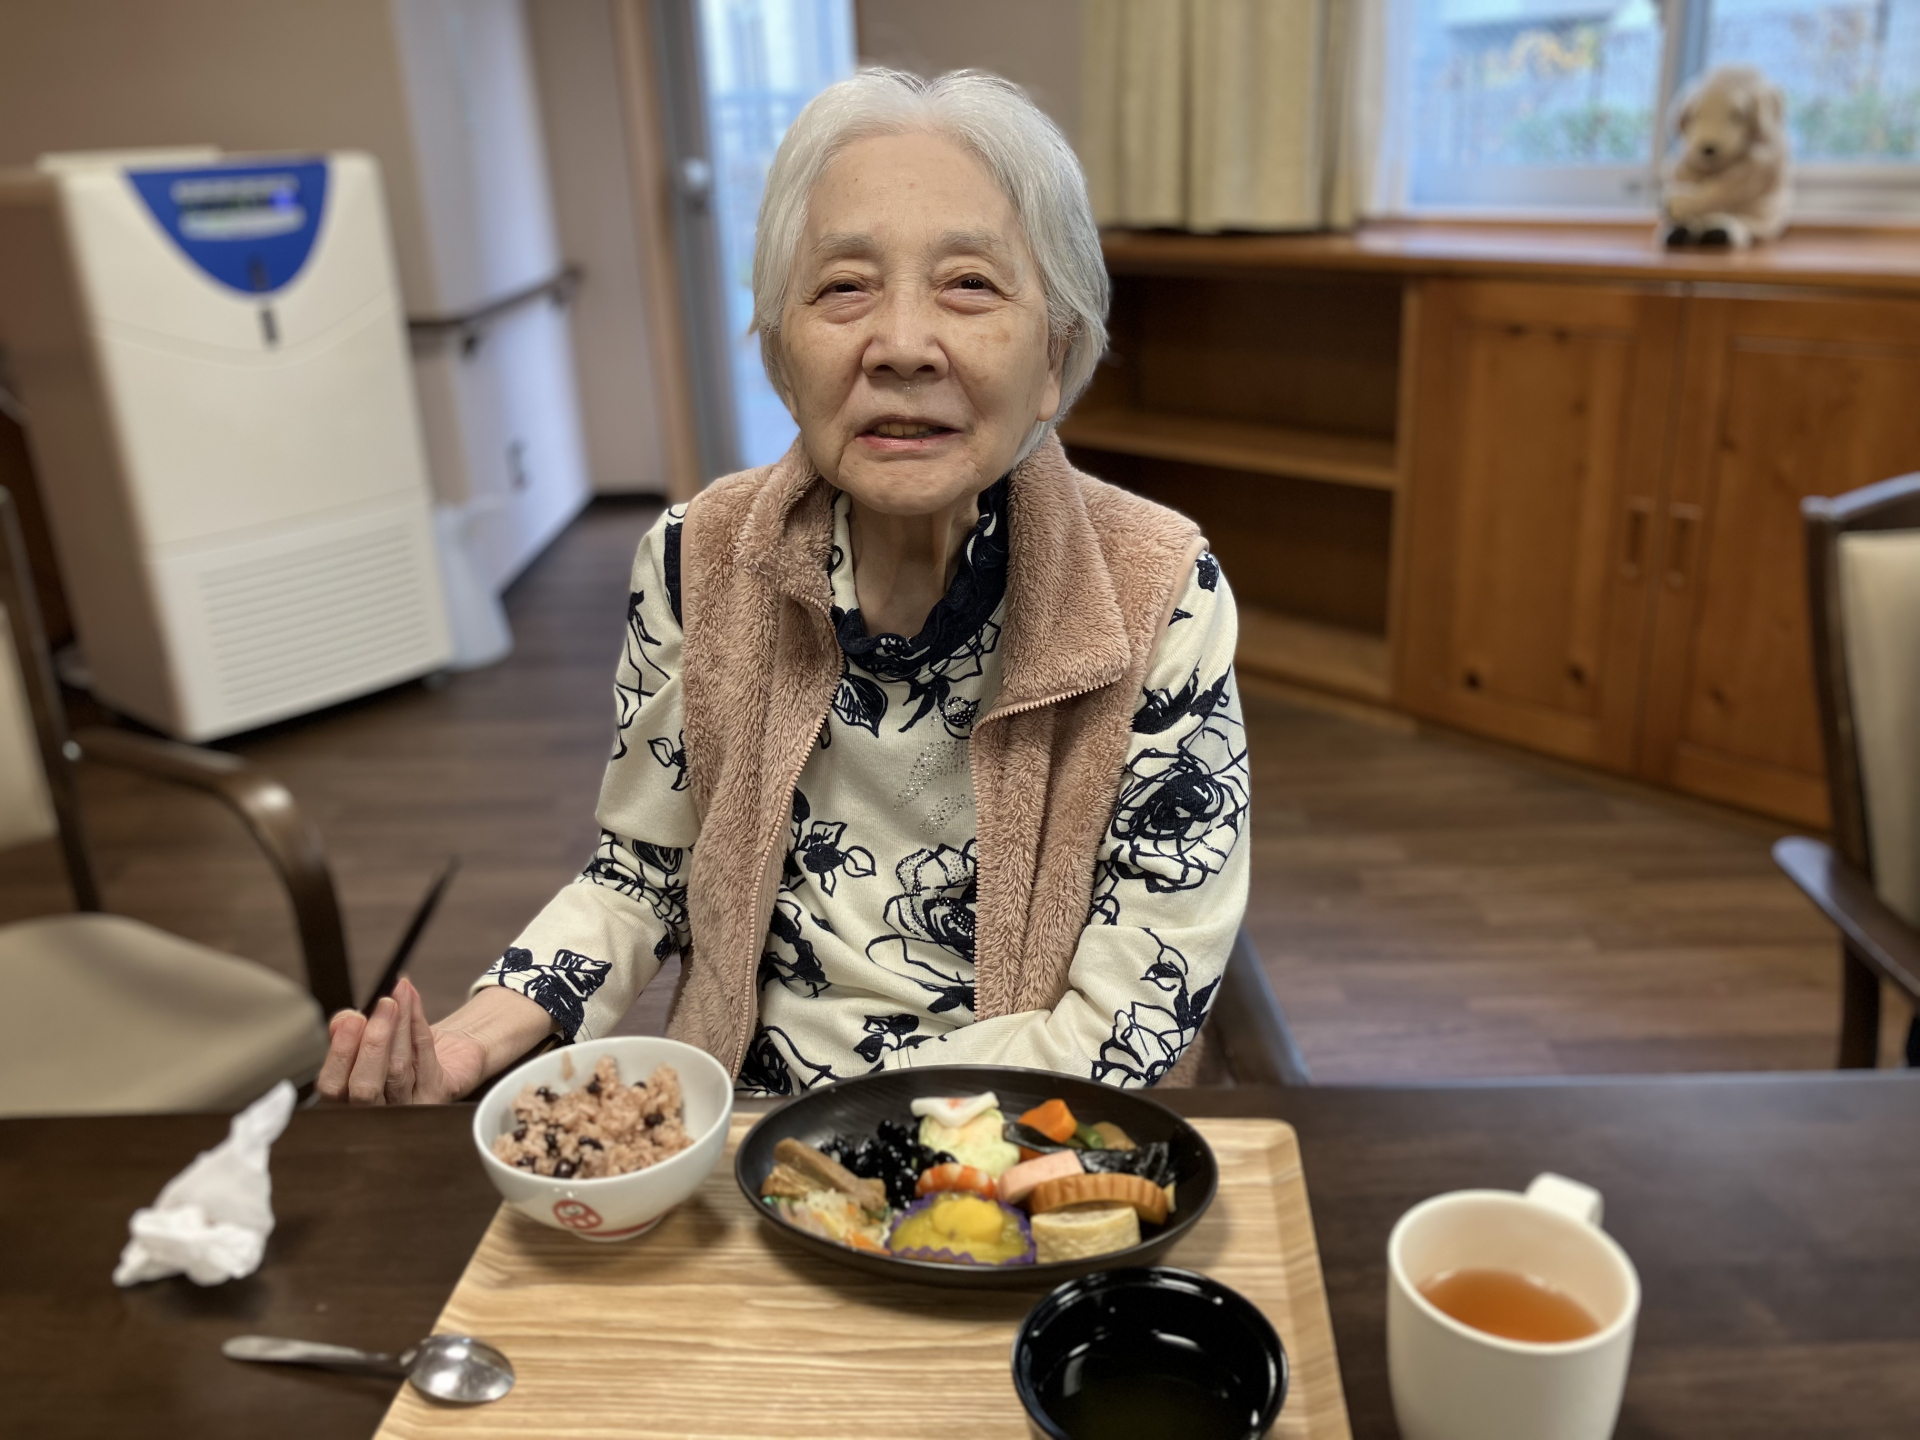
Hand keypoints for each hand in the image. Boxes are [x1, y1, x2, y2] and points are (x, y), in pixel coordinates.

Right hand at [315, 977, 484, 1104]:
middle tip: (378, 1006)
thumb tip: (344, 1020)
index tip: (349, 1019)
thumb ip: (348, 1031)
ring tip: (393, 998)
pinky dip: (416, 1021)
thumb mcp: (367, 1038)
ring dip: (396, 1026)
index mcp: (351, 1103)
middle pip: (365, 1088)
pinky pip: (423, 1054)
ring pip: (397, 1070)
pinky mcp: (437, 1095)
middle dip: (370, 1044)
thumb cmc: (399, 1048)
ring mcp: (409, 1108)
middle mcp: (377, 1113)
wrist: (448, 1055)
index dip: (338, 1054)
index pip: (334, 1088)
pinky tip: (410, 998)